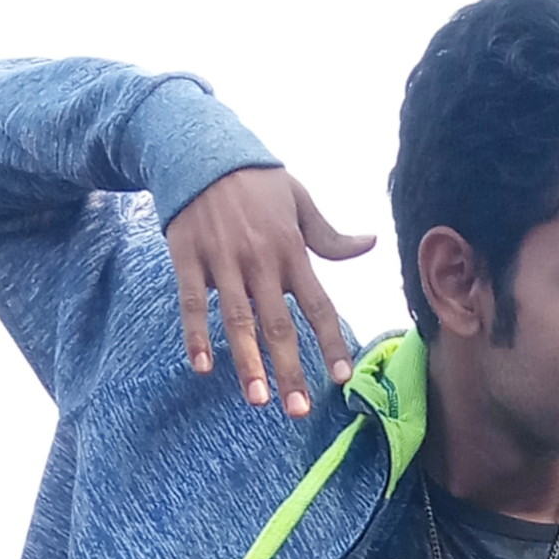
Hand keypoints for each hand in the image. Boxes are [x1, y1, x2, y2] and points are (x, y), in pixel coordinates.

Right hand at [166, 168, 374, 414]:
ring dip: (247, 362)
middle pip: (278, 324)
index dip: (331, 342)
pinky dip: (196, 334)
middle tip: (298, 410)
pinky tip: (203, 366)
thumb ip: (329, 235)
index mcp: (292, 250)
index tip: (341, 377)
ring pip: (237, 320)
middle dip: (290, 369)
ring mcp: (222, 259)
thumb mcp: (299, 200)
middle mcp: (260, 259)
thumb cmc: (255, 179)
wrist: (200, 148)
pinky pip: (192, 302)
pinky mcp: (188, 256)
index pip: (318, 305)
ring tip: (257, 399)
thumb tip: (370, 243)